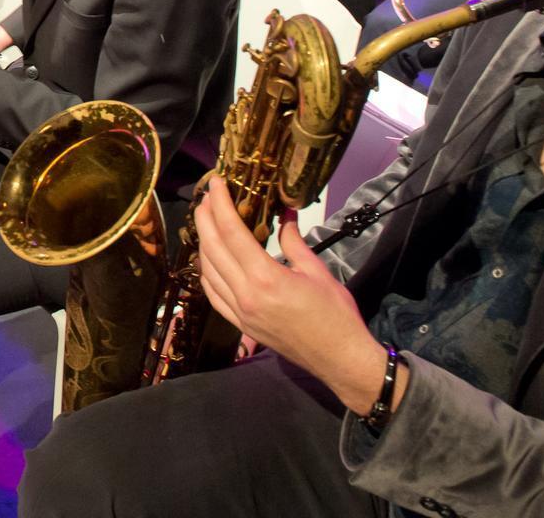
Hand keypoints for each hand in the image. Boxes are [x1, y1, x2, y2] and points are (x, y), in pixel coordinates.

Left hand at [194, 184, 389, 415]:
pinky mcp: (241, 326)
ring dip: (203, 244)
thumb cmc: (335, 314)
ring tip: (206, 223)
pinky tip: (210, 260)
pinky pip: (214, 295)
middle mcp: (246, 295)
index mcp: (265, 278)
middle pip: (213, 248)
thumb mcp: (317, 271)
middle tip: (205, 197)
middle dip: (205, 218)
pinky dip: (207, 273)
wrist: (340, 359)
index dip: (220, 204)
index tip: (214, 183)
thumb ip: (294, 241)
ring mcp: (240, 313)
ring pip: (208, 271)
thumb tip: (285, 215)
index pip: (232, 232)